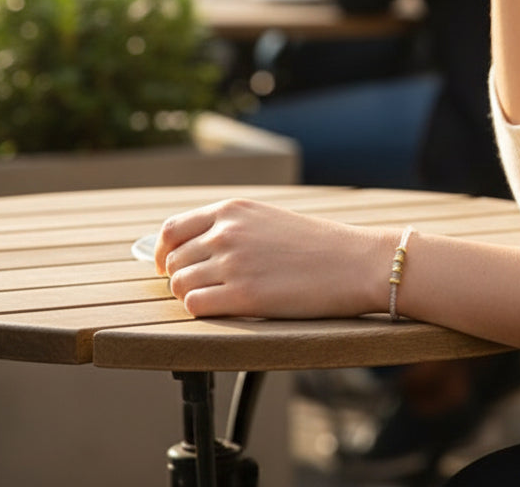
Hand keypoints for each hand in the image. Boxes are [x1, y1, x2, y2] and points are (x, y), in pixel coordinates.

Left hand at [155, 198, 393, 317]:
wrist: (356, 262)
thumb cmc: (318, 244)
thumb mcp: (269, 220)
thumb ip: (232, 227)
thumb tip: (195, 248)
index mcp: (233, 209)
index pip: (172, 229)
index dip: (164, 253)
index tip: (168, 267)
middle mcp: (226, 232)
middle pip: (173, 261)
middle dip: (179, 277)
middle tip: (200, 289)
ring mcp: (232, 263)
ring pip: (180, 285)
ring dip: (191, 295)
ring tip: (219, 299)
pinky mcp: (242, 296)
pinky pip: (195, 306)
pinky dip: (203, 311)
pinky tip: (225, 309)